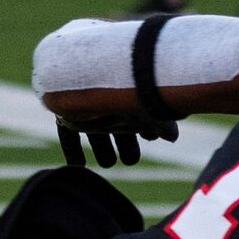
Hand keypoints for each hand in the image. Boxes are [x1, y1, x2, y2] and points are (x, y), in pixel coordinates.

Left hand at [56, 98, 182, 171]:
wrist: (87, 72)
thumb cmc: (124, 88)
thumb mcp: (150, 108)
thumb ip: (164, 124)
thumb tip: (172, 137)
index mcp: (128, 96)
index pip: (141, 114)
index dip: (149, 128)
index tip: (152, 136)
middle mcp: (108, 101)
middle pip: (119, 126)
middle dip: (126, 143)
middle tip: (130, 160)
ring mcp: (87, 107)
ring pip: (96, 132)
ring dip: (102, 148)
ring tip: (108, 163)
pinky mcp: (67, 114)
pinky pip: (69, 135)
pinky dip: (74, 151)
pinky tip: (78, 166)